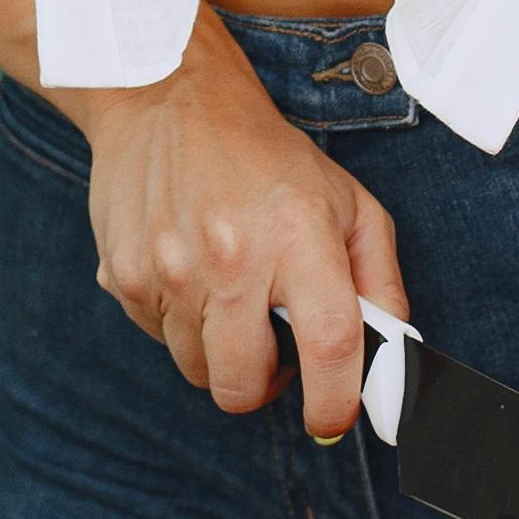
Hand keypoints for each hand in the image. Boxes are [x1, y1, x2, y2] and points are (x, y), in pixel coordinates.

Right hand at [59, 33, 408, 436]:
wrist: (166, 99)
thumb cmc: (264, 154)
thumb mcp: (347, 202)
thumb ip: (380, 281)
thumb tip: (394, 353)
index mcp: (297, 237)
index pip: (328, 346)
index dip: (334, 402)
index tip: (331, 420)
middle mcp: (229, 259)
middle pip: (243, 385)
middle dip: (265, 385)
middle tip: (273, 346)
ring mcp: (169, 271)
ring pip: (198, 371)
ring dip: (219, 352)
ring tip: (229, 296)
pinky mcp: (124, 277)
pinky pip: (159, 341)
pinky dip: (180, 325)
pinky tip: (190, 274)